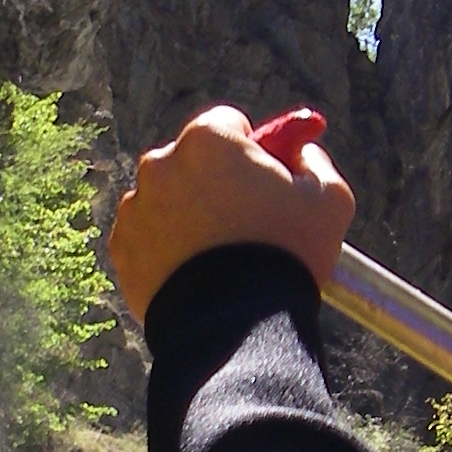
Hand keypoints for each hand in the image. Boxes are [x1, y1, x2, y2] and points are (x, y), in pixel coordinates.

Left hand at [107, 105, 354, 321]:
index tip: (263, 178)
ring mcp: (135, 207)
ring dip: (188, 215)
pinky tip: (196, 274)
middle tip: (245, 222)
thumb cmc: (287, 256)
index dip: (251, 150)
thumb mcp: (329, 199)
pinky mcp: (122, 248)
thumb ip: (314, 162)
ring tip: (221, 257)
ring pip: (167, 200)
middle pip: (192, 161)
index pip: (228, 124)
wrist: (235, 328)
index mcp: (208, 139)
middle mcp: (160, 164)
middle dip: (215, 182)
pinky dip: (166, 249)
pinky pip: (148, 237)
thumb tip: (301, 152)